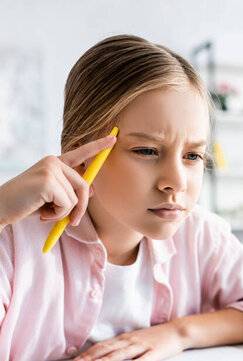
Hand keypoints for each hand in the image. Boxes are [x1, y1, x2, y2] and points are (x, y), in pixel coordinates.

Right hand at [0, 134, 116, 229]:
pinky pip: (67, 204)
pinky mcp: (47, 181)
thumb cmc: (25, 203)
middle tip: (72, 222)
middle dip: (80, 207)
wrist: (0, 207)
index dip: (98, 147)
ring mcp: (50, 170)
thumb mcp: (51, 196)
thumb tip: (92, 189)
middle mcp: (53, 162)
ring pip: (76, 198)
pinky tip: (42, 214)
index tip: (113, 138)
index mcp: (54, 163)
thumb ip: (70, 191)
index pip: (80, 153)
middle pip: (84, 185)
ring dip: (64, 213)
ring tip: (46, 214)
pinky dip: (57, 215)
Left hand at [73, 321, 185, 360]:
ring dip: (110, 359)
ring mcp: (144, 346)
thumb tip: (102, 356)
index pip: (103, 346)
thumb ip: (120, 347)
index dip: (89, 353)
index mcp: (124, 339)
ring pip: (124, 353)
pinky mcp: (157, 351)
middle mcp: (131, 341)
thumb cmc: (153, 338)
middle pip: (109, 349)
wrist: (176, 331)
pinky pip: (149, 357)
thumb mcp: (134, 340)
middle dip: (92, 357)